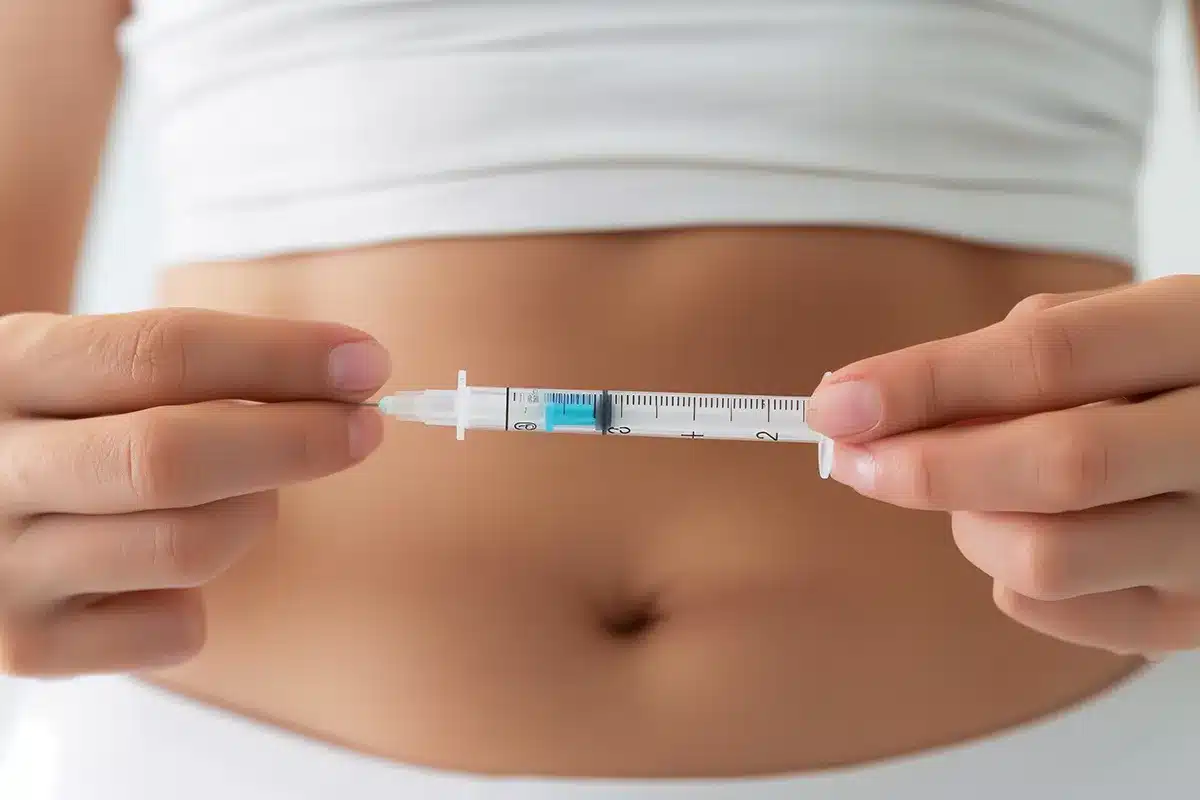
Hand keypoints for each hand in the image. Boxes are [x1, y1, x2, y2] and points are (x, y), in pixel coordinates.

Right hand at [0, 309, 390, 675]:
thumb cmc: (78, 423)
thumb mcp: (102, 370)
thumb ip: (204, 369)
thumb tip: (350, 372)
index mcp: (12, 367)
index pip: (163, 352)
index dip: (280, 356)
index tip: (366, 362)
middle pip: (172, 456)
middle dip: (295, 440)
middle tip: (365, 428)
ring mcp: (2, 568)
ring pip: (188, 545)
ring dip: (253, 514)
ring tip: (246, 495)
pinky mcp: (29, 647)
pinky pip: (174, 629)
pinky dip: (205, 597)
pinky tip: (175, 570)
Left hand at [806, 275, 1199, 656]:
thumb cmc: (1167, 378)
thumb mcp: (1116, 330)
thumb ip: (1015, 357)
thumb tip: (877, 405)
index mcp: (1198, 337)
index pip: (1049, 360)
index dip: (927, 383)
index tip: (838, 402)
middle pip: (1061, 466)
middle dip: (930, 467)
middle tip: (855, 459)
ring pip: (1051, 558)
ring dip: (974, 525)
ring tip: (979, 492)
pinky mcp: (1197, 618)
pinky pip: (1058, 615)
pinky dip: (1006, 575)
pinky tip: (1025, 533)